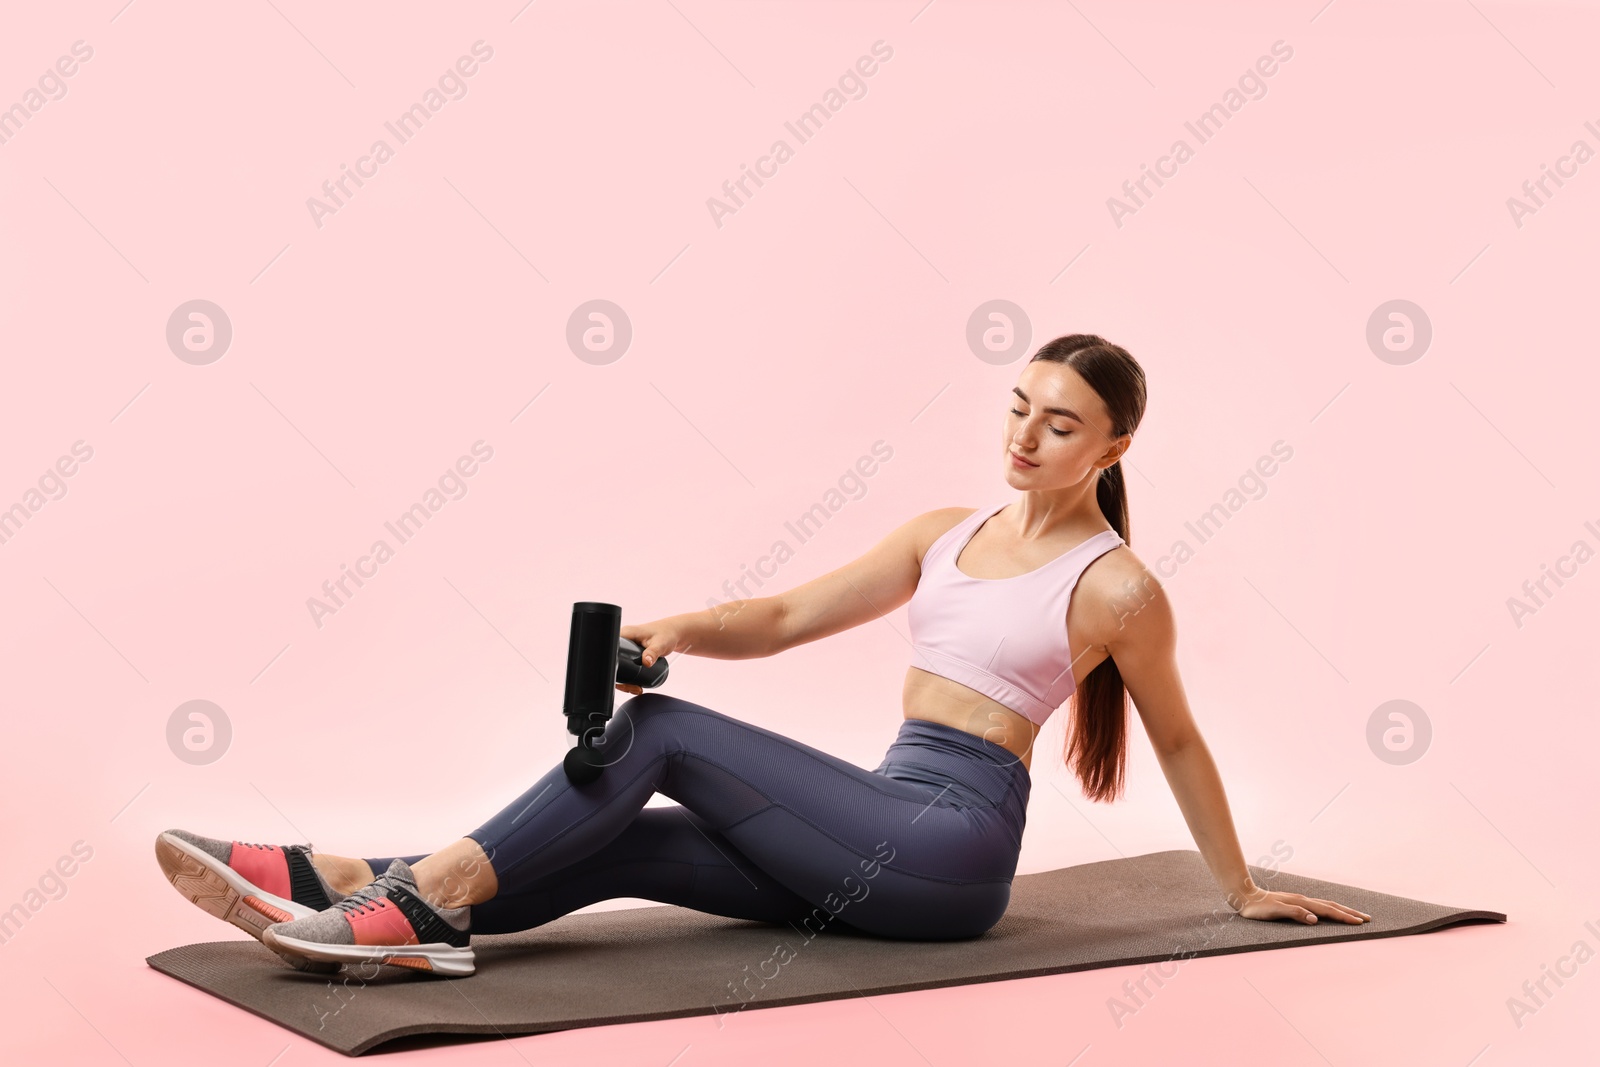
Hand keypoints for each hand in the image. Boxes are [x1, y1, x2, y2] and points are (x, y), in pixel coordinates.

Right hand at [615, 620, 682, 695]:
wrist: (674, 634)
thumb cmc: (667, 634)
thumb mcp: (660, 644)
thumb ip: (653, 652)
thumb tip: (646, 662)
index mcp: (626, 634)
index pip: (611, 649)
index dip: (612, 664)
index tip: (621, 677)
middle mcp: (624, 641)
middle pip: (614, 662)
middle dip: (620, 678)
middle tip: (631, 688)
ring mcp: (627, 649)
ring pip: (620, 668)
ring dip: (625, 681)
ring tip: (636, 689)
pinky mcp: (632, 655)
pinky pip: (626, 668)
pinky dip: (629, 678)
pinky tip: (636, 686)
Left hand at [1232, 884, 1370, 924]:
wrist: (1243, 896)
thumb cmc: (1257, 908)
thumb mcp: (1274, 912)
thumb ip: (1295, 913)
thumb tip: (1315, 919)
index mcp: (1301, 903)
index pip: (1328, 911)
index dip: (1344, 917)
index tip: (1360, 922)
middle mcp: (1303, 900)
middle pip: (1331, 906)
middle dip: (1350, 912)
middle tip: (1367, 918)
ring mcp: (1299, 900)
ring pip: (1326, 905)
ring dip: (1342, 910)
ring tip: (1355, 915)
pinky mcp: (1295, 902)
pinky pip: (1318, 906)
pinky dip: (1330, 909)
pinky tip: (1330, 912)